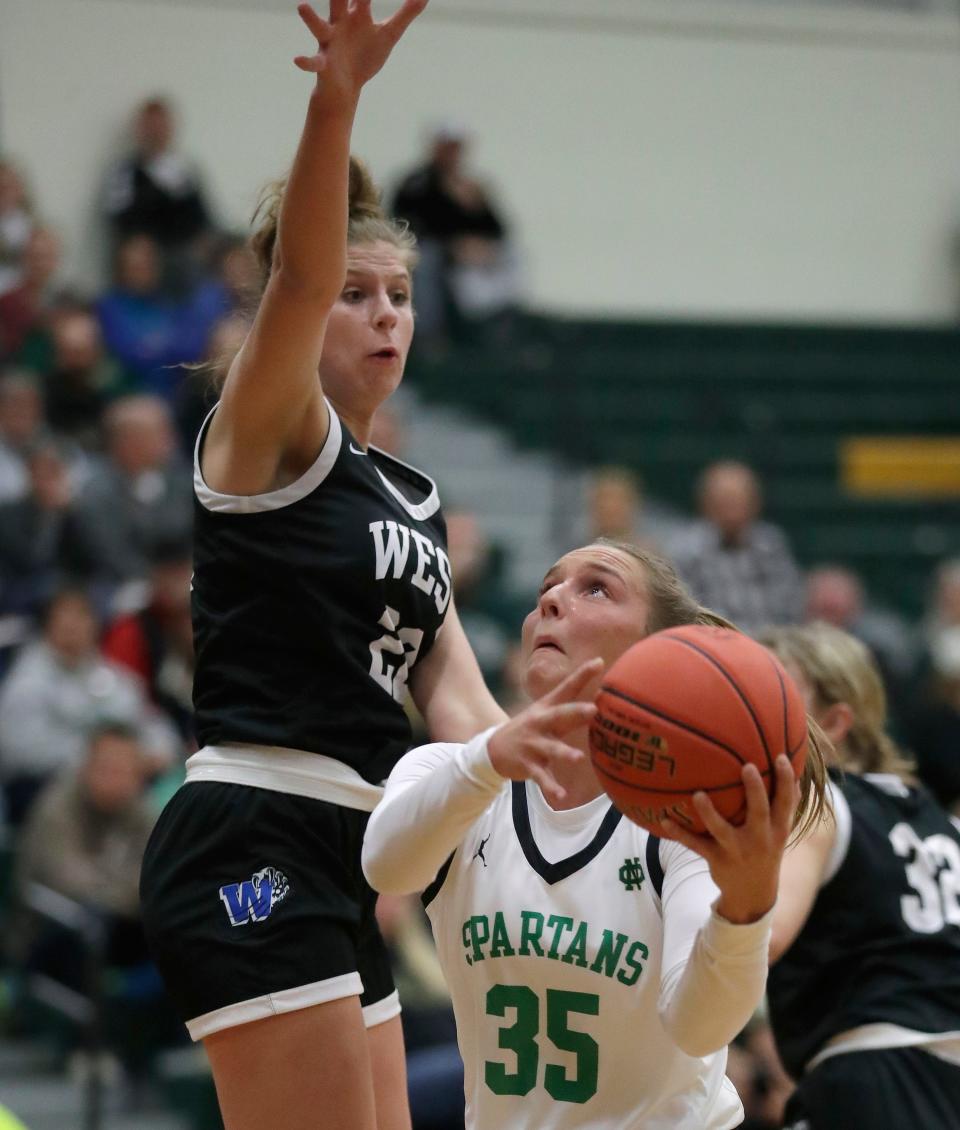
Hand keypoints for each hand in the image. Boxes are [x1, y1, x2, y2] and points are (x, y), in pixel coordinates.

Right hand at [294, 0, 426, 104]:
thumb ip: (405, 13)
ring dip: (310, 18)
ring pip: (318, 26)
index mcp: (356, 13)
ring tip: (302, 6)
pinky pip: (313, 62)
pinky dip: (305, 62)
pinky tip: (297, 60)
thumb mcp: (389, 34)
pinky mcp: (323, 63)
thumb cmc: (366, 56)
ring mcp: (330, 42)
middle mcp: (339, 22)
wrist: (347, 87)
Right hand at [486, 658, 600, 804]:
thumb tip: (598, 699)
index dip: (582, 675)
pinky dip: (551, 787)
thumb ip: (571, 707)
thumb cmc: (531, 728)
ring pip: (551, 749)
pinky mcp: (528, 765)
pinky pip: (541, 777)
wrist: (493, 749)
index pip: (567, 688)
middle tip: (594, 710)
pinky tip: (561, 796)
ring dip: (564, 753)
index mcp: (547, 709)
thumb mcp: (545, 713)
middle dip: (576, 713)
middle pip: (560, 716)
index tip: (599, 662)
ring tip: (578, 758)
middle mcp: (540, 724)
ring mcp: (533, 745)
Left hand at [658, 756, 799, 923]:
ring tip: (698, 794)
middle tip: (747, 766)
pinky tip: (664, 820)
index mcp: (777, 830)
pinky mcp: (716, 859)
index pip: (785, 803)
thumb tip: (791, 768)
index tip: (780, 757)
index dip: (785, 781)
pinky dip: (680, 833)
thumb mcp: (780, 832)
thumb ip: (785, 804)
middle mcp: (759, 839)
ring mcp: (736, 850)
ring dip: (709, 813)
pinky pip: (695, 845)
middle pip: (759, 813)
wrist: (753, 895)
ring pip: (722, 830)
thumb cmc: (765, 850)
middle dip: (754, 791)